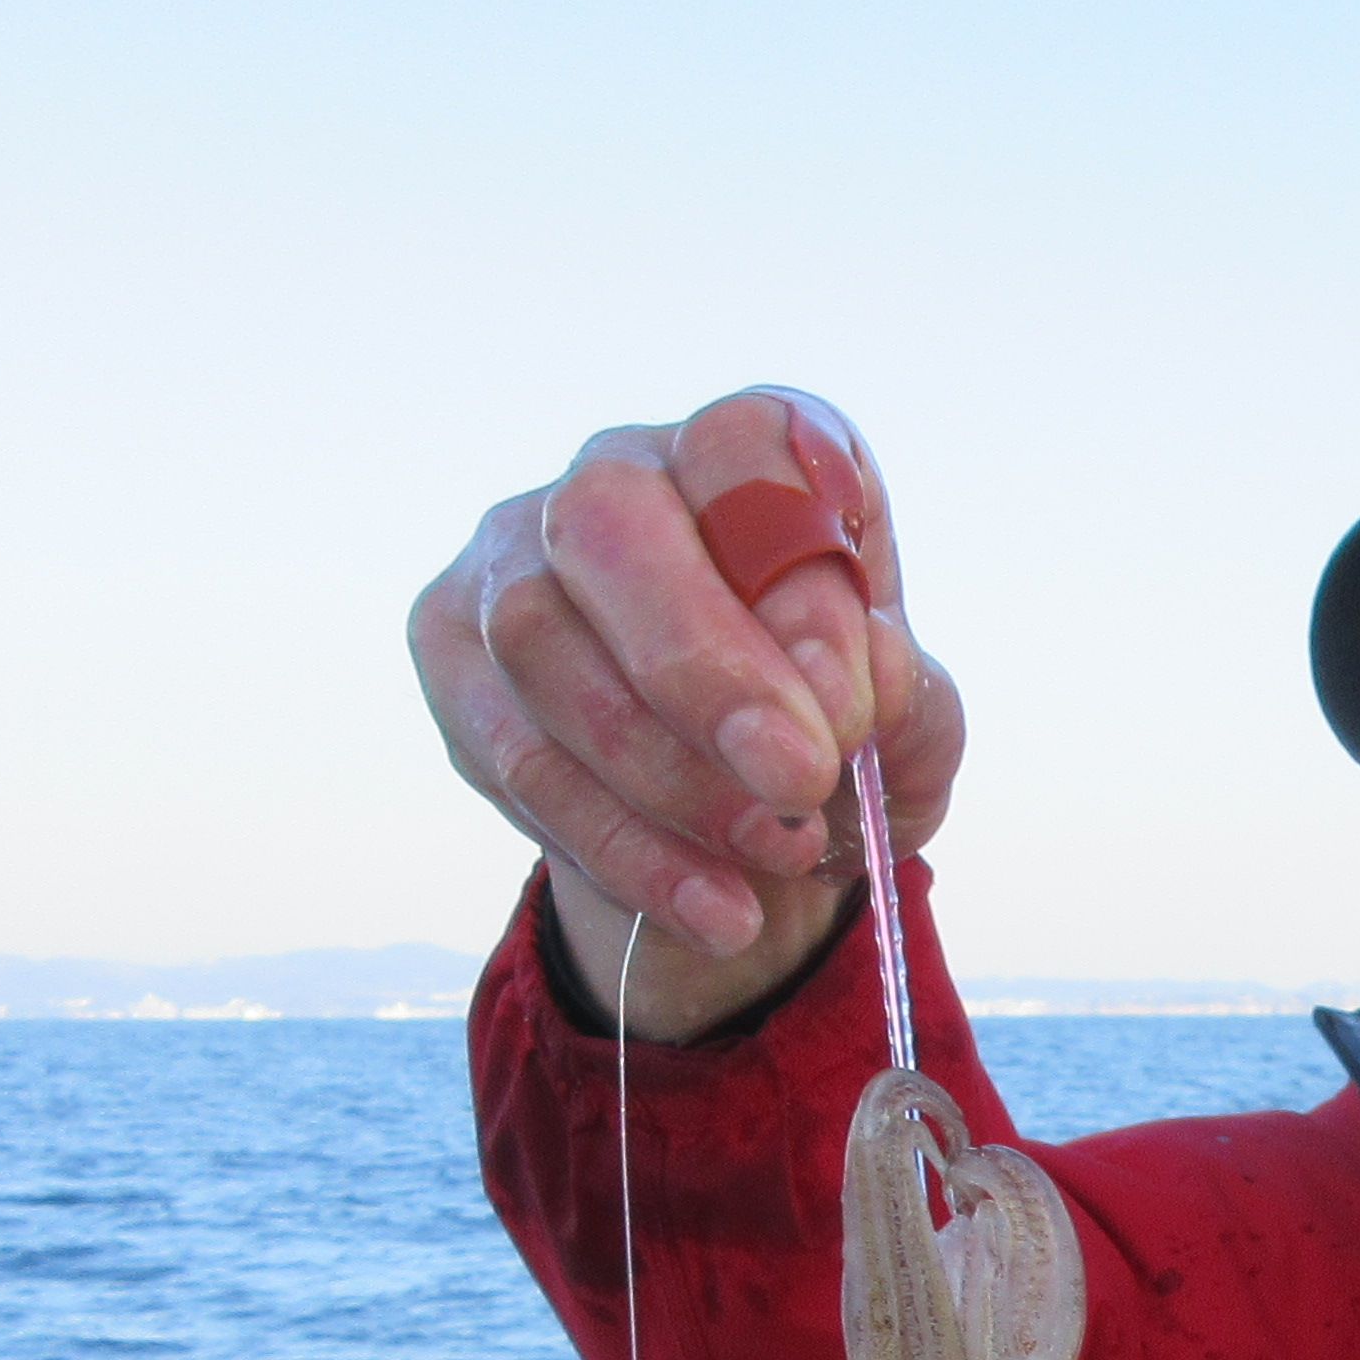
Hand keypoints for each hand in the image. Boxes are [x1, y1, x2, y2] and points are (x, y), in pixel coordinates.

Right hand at [410, 390, 967, 1039]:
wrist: (740, 832)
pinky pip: (509, 750)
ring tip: (773, 859)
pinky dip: (617, 846)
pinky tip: (708, 905)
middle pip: (606, 523)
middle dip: (703, 667)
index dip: (797, 582)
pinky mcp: (449, 648)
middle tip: (797, 782)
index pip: (743, 455)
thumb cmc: (831, 741)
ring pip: (540, 646)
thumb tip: (856, 682)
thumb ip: (907, 699)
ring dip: (665, 778)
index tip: (851, 712)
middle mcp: (617, 473)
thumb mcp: (909, 734)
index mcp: (747, 455)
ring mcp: (512, 555)